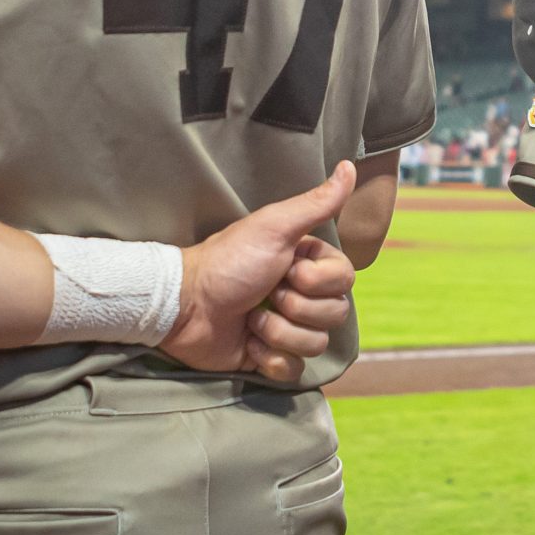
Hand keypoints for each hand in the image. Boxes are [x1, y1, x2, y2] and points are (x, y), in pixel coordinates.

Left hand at [162, 163, 358, 383]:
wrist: (185, 304)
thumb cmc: (228, 260)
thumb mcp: (275, 227)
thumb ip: (316, 202)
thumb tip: (349, 164)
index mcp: (310, 264)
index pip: (345, 282)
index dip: (316, 282)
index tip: (285, 269)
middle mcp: (304, 295)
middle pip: (335, 314)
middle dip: (295, 307)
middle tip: (265, 293)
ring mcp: (289, 329)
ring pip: (316, 344)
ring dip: (278, 333)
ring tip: (251, 319)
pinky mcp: (271, 358)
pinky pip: (294, 370)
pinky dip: (269, 358)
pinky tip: (249, 344)